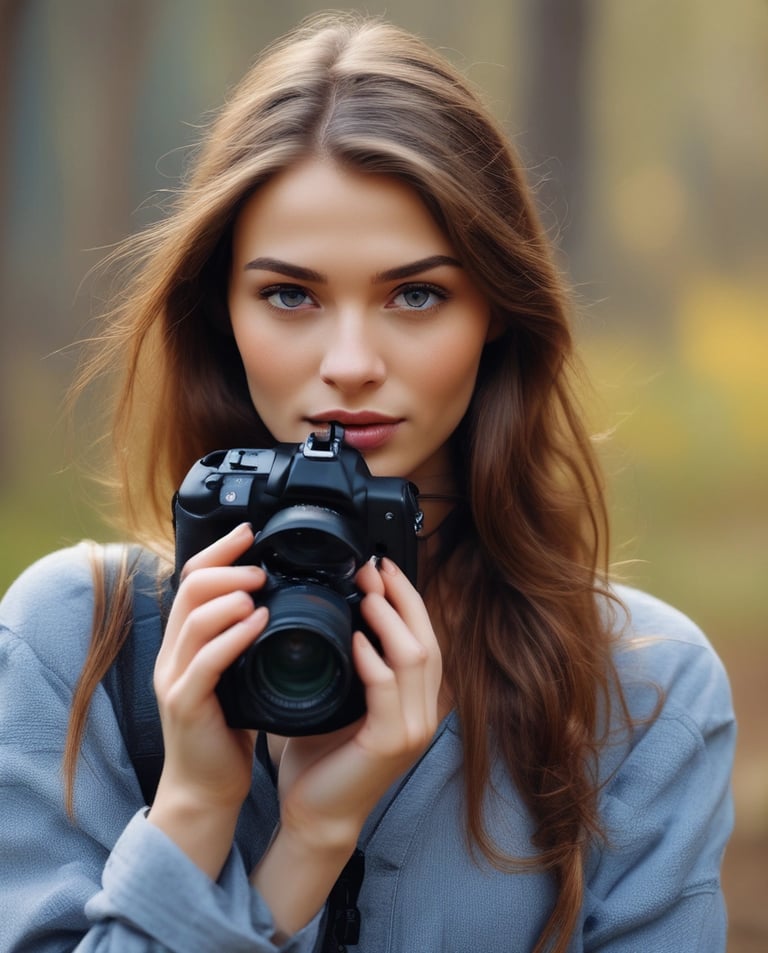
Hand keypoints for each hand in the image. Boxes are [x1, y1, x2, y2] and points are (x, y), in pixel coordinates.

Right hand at [147, 523, 265, 876]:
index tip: (249, 532)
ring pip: (194, 617)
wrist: (206, 788)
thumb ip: (244, 638)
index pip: (192, 578)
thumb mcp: (237, 673)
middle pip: (190, 587)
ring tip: (260, 589)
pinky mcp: (185, 703)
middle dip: (228, 567)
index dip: (219, 550)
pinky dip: (233, 635)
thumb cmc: (228, 729)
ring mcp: (175, 677)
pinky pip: (206, 661)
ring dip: (231, 596)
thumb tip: (277, 600)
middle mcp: (174, 652)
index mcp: (186, 641)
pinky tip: (258, 624)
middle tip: (261, 567)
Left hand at [251, 556, 441, 936]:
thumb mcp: (339, 700)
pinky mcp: (390, 742)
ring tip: (365, 593)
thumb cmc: (323, 758)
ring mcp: (412, 728)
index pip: (424, 636)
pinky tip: (355, 639)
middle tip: (372, 569)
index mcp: (413, 699)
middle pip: (427, 638)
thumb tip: (334, 612)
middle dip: (401, 597)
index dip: (407, 597)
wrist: (314, 814)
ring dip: (390, 619)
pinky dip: (373, 658)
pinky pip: (387, 688)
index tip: (382, 566)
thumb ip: (348, 662)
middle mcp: (422, 711)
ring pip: (416, 656)